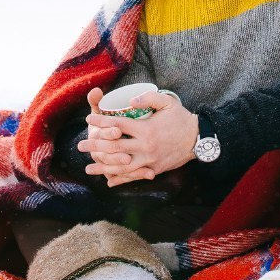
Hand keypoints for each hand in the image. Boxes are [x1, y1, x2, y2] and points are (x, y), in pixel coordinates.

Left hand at [78, 89, 198, 186]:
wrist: (198, 139)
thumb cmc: (181, 118)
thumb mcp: (167, 102)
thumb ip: (148, 98)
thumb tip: (130, 100)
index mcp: (146, 129)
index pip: (117, 125)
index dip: (101, 122)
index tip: (89, 119)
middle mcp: (145, 146)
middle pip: (114, 147)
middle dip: (95, 146)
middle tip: (81, 145)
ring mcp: (149, 160)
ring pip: (121, 166)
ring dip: (103, 167)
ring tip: (88, 168)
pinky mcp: (153, 170)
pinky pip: (133, 176)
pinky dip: (120, 179)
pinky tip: (108, 181)